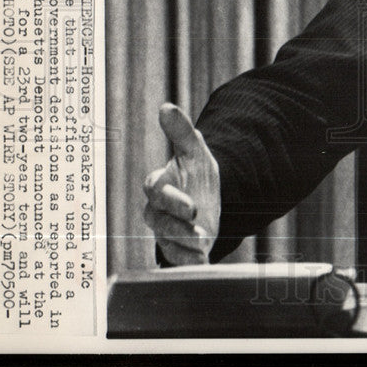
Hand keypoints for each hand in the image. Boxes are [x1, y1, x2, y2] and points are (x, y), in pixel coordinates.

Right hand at [142, 103, 220, 264]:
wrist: (211, 197)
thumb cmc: (196, 172)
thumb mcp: (195, 151)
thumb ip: (181, 131)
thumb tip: (167, 107)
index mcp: (159, 184)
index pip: (156, 191)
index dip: (171, 198)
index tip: (192, 206)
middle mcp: (157, 210)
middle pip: (158, 217)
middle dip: (176, 221)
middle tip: (195, 219)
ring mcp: (166, 230)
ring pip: (166, 239)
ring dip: (183, 242)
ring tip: (202, 241)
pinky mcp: (177, 248)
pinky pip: (176, 258)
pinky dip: (187, 259)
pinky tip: (201, 259)